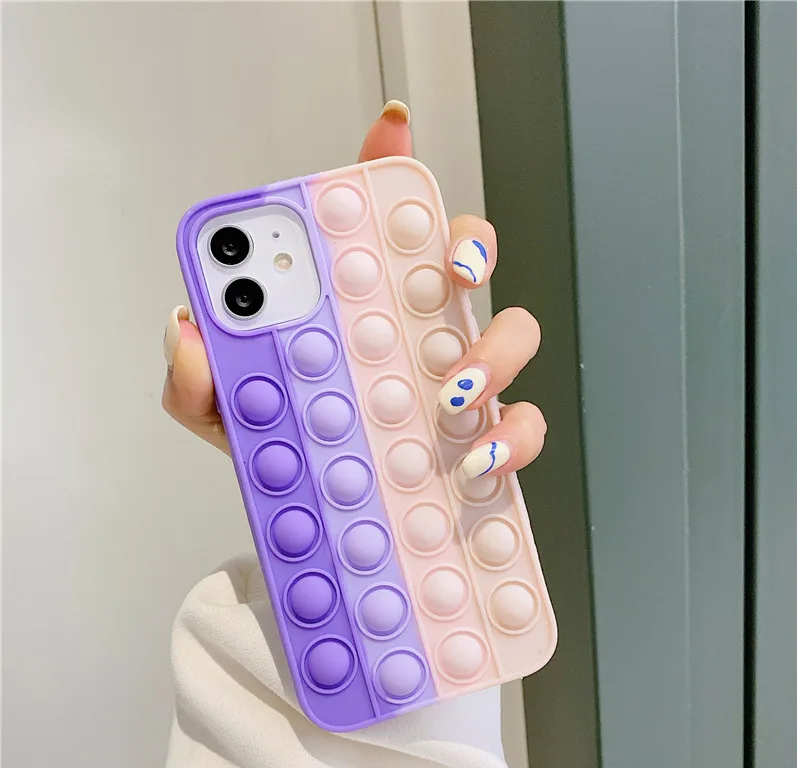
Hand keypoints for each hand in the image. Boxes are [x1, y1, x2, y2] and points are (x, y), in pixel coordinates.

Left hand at [162, 101, 545, 476]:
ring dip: (496, 352)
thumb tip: (190, 332)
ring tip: (455, 393)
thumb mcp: (229, 416)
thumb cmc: (283, 453)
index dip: (388, 168)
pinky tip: (477, 461)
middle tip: (450, 271)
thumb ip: (197, 380)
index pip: (377, 226)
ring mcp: (457, 381)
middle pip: (466, 256)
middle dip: (471, 247)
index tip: (392, 130)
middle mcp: (415, 332)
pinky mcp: (483, 438)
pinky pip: (522, 425)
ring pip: (511, 332)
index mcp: (357, 310)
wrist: (318, 524)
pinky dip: (511, 440)